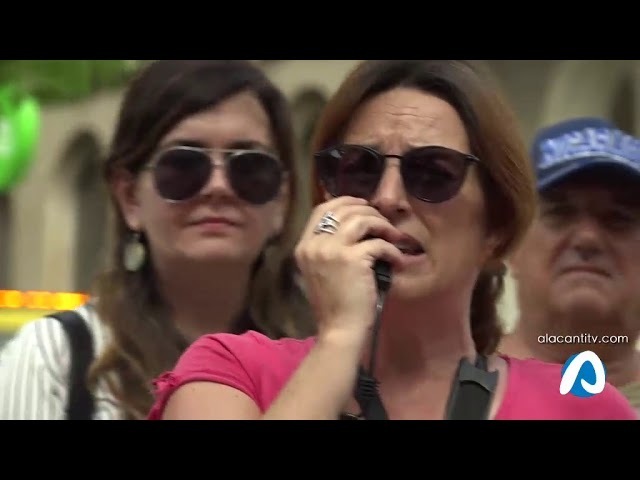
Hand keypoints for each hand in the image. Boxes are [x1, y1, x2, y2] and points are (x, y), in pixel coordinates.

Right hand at [295, 197, 404, 339]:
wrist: (339, 329)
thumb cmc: (335, 303)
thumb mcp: (324, 269)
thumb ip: (331, 246)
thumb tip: (357, 222)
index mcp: (304, 246)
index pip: (321, 209)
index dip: (345, 202)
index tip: (364, 206)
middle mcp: (314, 244)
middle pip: (344, 209)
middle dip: (369, 212)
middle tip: (385, 225)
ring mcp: (331, 250)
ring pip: (361, 219)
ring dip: (382, 225)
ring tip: (394, 237)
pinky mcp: (352, 259)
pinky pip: (378, 243)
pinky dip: (392, 250)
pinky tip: (397, 260)